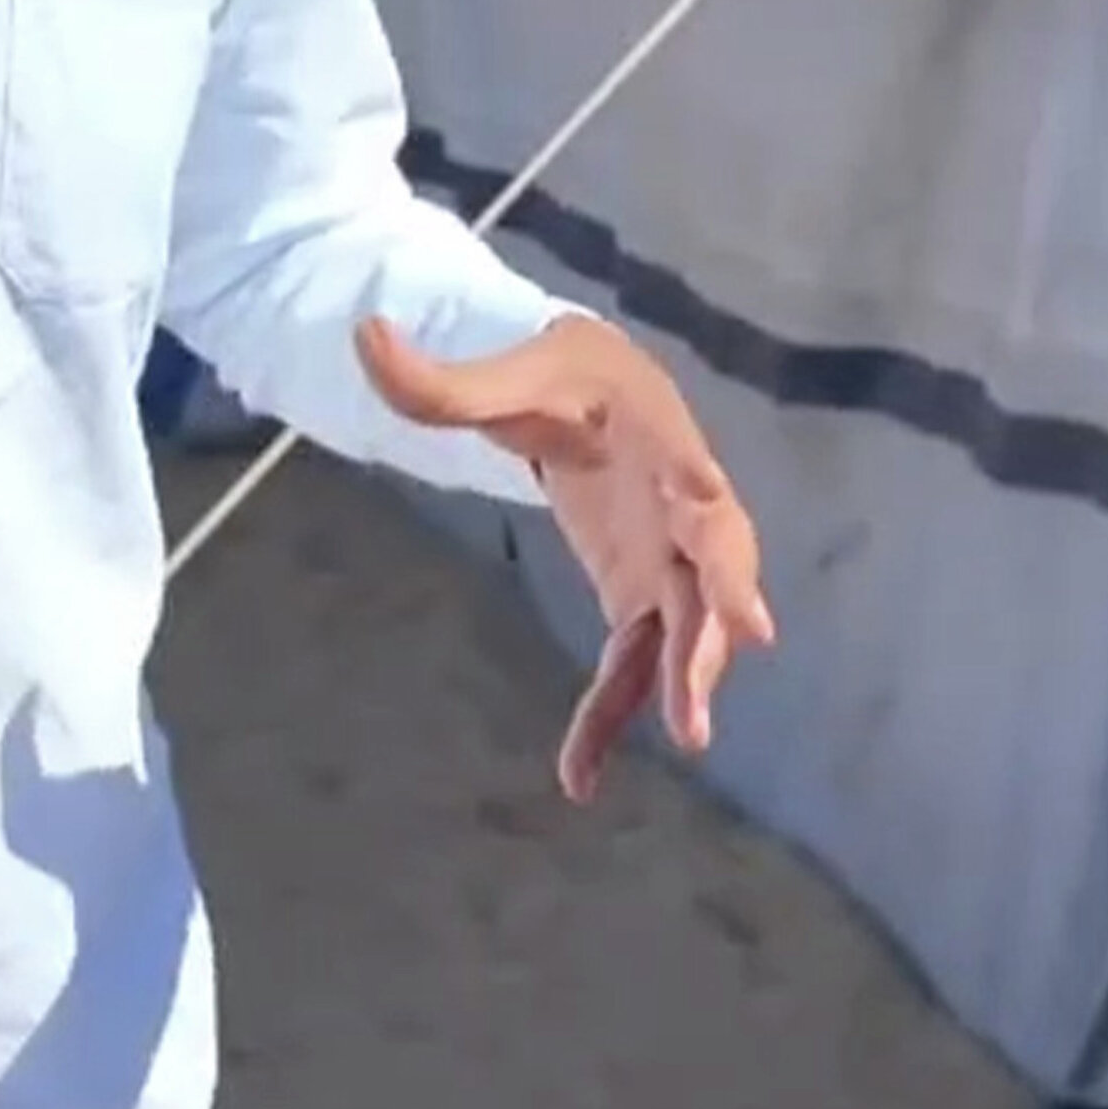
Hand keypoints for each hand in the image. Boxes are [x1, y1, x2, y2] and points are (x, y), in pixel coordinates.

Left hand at [358, 312, 773, 803]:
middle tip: (717, 683)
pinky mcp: (642, 596)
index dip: (719, 542)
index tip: (745, 602)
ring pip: (684, 632)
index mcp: (661, 444)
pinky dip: (612, 717)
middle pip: (713, 573)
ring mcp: (670, 561)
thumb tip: (362, 333)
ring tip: (685, 740)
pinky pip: (635, 665)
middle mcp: (684, 510)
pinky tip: (580, 775)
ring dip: (683, 684)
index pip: (700, 493)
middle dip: (718, 625)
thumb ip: (436, 377)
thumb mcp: (505, 371)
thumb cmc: (564, 374)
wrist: (599, 389)